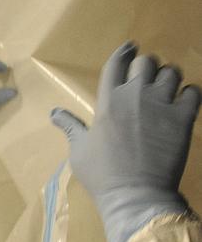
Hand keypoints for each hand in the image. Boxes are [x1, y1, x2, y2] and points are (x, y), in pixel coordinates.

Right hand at [51, 42, 200, 241]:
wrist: (136, 195)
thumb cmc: (102, 175)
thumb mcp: (79, 150)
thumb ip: (71, 126)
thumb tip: (54, 113)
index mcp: (108, 100)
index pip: (116, 63)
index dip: (124, 52)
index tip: (130, 47)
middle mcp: (135, 95)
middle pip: (146, 62)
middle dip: (147, 66)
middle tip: (148, 76)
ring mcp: (161, 105)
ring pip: (172, 72)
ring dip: (169, 77)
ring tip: (167, 87)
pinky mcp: (183, 118)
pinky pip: (193, 92)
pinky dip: (189, 94)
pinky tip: (184, 103)